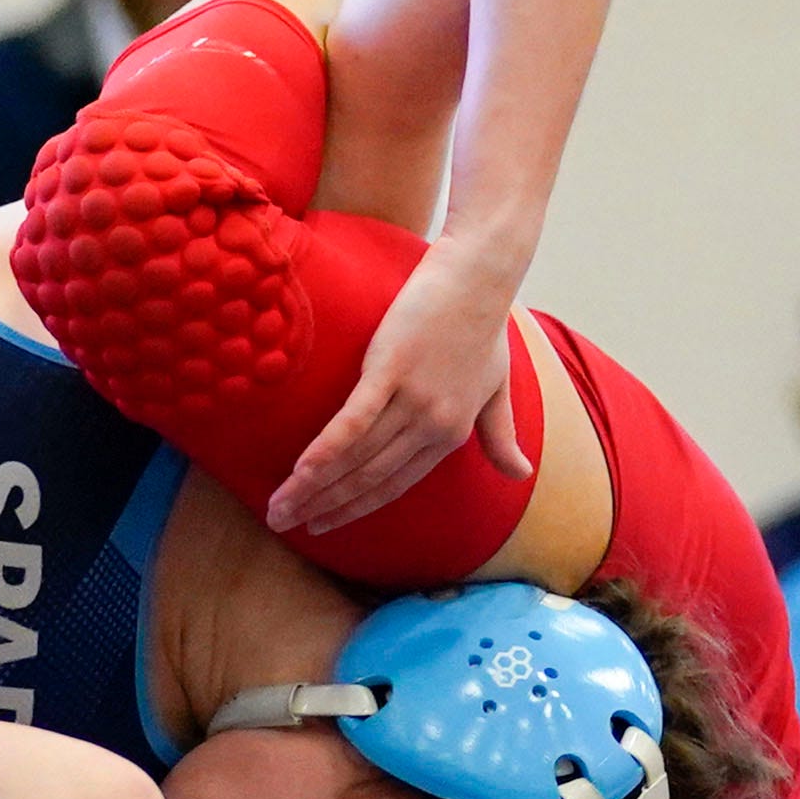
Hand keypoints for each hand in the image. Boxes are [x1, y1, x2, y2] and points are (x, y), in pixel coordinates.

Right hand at [268, 240, 529, 538]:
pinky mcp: (391, 368)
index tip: (323, 524)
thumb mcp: (496, 389)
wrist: (480, 275)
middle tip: (282, 523)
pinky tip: (301, 471)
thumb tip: (521, 474)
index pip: (395, 483)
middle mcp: (433, 424)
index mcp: (452, 434)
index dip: (356, 507)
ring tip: (278, 506)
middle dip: (324, 505)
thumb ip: (499, 435)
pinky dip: (327, 449)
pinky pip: (354, 420)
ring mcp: (412, 397)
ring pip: (357, 456)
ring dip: (313, 486)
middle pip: (369, 476)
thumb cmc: (485, 326)